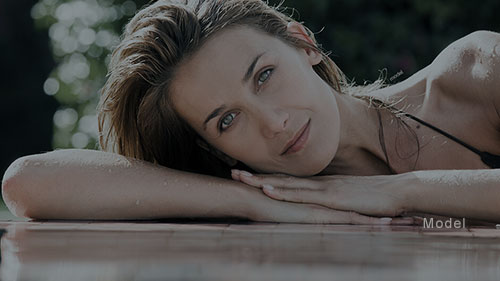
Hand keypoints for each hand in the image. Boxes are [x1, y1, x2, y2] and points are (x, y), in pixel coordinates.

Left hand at [232, 169, 410, 217]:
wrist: (398, 192)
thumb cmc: (376, 198)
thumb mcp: (350, 200)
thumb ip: (335, 201)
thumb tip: (325, 206)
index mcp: (321, 185)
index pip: (289, 181)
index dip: (268, 177)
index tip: (249, 174)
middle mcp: (318, 184)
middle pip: (282, 179)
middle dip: (256, 176)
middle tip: (233, 171)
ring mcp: (323, 189)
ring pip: (286, 184)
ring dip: (262, 181)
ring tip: (240, 177)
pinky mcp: (331, 197)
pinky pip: (303, 195)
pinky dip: (284, 192)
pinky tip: (268, 190)